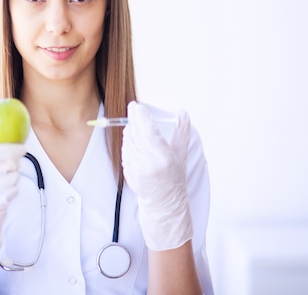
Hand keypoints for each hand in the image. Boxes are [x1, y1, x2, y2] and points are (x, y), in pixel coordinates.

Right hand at [0, 143, 24, 255]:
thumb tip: (6, 127)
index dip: (11, 149)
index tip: (22, 148)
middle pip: (7, 164)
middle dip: (15, 164)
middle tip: (12, 166)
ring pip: (14, 177)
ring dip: (14, 179)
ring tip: (5, 181)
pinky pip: (14, 191)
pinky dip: (13, 191)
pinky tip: (5, 192)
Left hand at [121, 101, 192, 250]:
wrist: (164, 202)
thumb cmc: (175, 176)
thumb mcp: (181, 154)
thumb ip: (182, 131)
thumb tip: (182, 112)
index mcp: (163, 157)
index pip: (148, 131)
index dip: (141, 116)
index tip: (137, 106)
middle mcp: (148, 163)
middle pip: (135, 133)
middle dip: (134, 119)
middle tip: (134, 109)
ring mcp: (136, 169)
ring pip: (128, 141)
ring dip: (131, 130)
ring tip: (138, 127)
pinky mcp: (128, 172)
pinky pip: (125, 151)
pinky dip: (128, 143)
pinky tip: (135, 142)